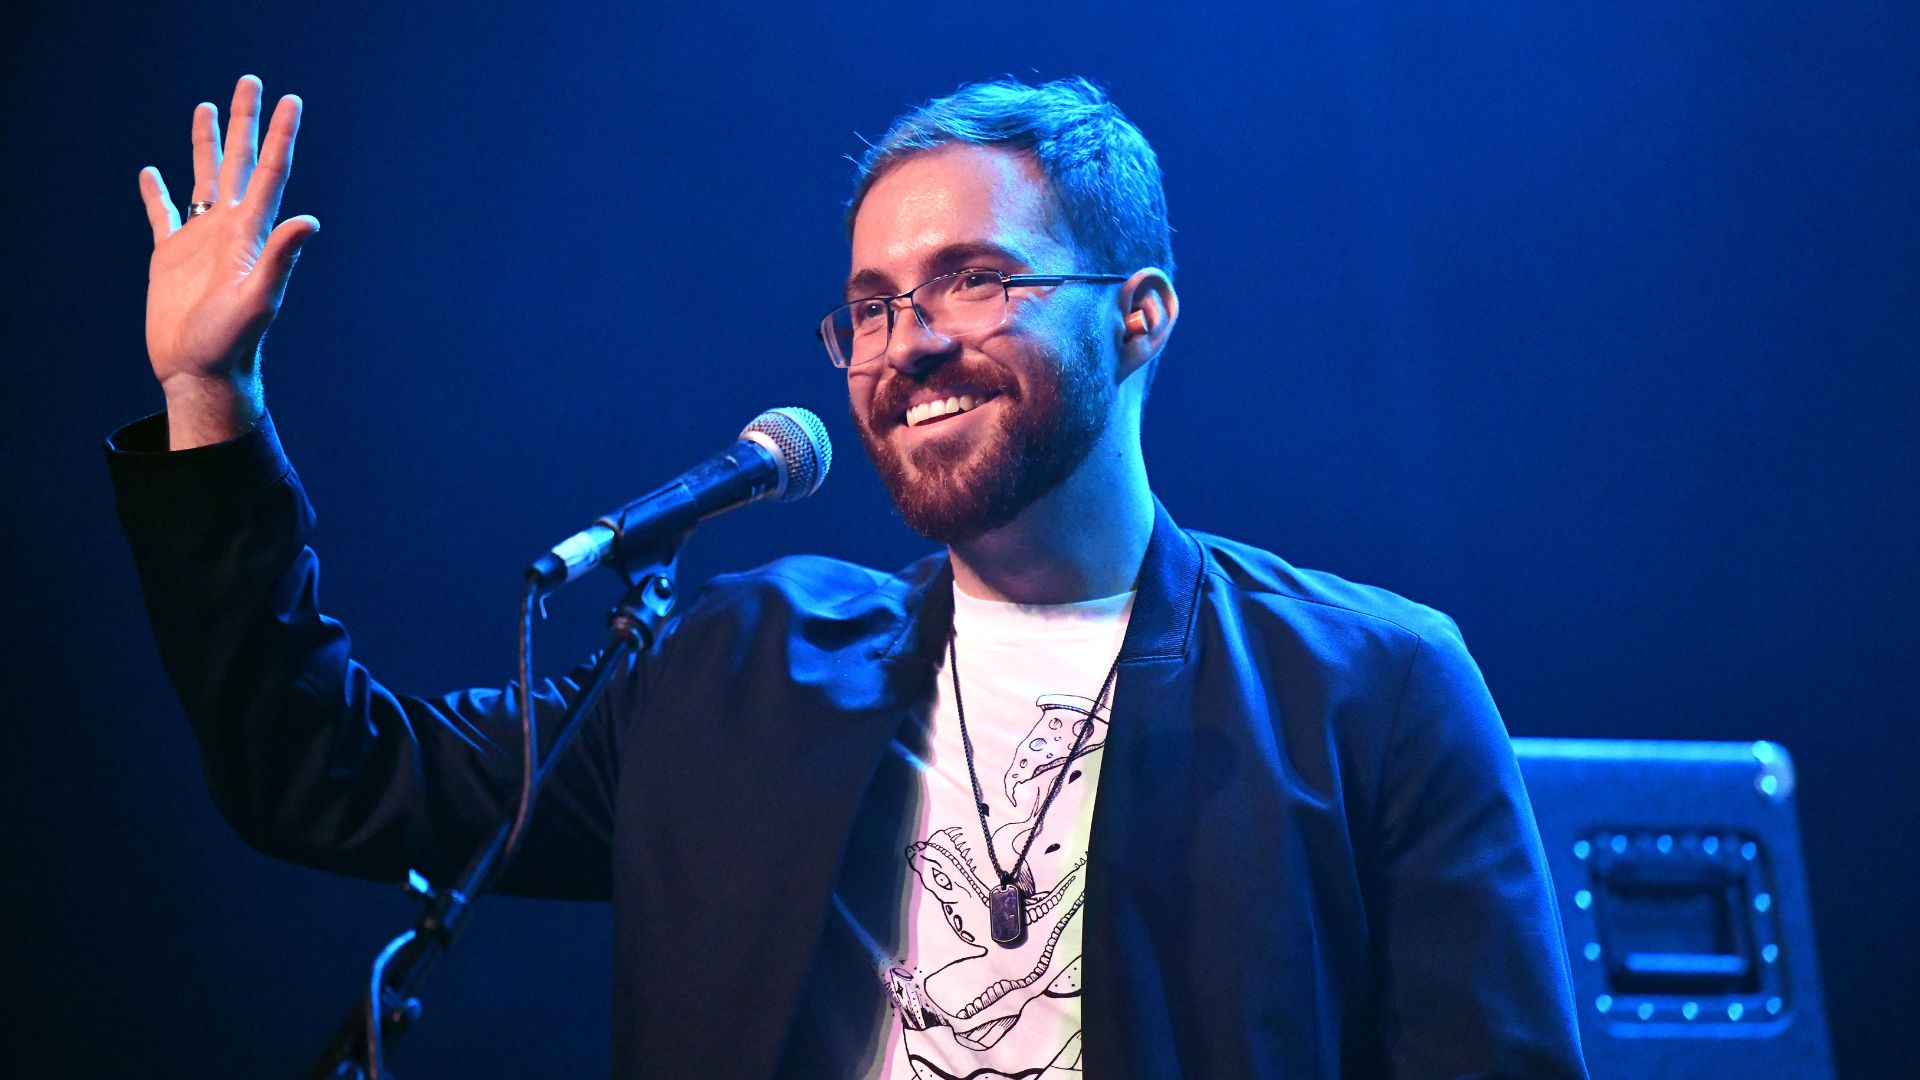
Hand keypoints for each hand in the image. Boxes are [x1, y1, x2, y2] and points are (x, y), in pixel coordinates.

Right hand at [138, 75, 318, 447]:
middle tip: (251, 82)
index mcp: (251, 233)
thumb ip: (281, 258)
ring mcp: (201, 242)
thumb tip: (310, 220)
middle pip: (240, 162)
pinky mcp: (171, 259)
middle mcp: (230, 230)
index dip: (281, 135)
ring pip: (205, 179)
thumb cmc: (232, 343)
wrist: (202, 373)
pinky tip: (152, 174)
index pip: (271, 172)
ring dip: (206, 144)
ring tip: (207, 108)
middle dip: (245, 122)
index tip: (290, 100)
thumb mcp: (259, 299)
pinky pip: (164, 216)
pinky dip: (158, 194)